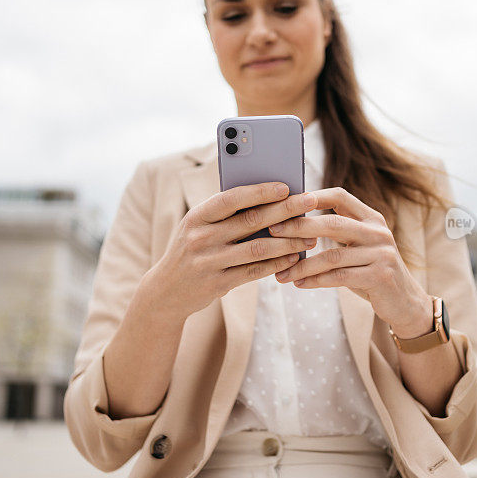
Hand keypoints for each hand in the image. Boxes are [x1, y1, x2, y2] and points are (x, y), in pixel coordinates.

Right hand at [135, 182, 318, 320]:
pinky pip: (254, 271)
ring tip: (311, 236)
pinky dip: (277, 263)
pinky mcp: (218, 283)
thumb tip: (268, 199)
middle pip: (251, 220)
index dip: (259, 192)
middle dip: (285, 209)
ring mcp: (209, 262)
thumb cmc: (191, 251)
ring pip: (258, 248)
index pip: (231, 198)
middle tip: (310, 202)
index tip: (286, 186)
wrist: (165, 291)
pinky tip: (294, 257)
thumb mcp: (197, 228)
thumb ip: (224, 215)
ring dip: (288, 241)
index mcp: (196, 216)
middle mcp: (201, 237)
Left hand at [269, 187, 431, 337]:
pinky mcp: (380, 276)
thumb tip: (292, 222)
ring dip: (303, 265)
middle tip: (272, 232)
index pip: (339, 196)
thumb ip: (337, 230)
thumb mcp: (359, 244)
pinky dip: (316, 280)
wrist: (404, 300)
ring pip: (332, 256)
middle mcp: (378, 231)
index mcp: (371, 217)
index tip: (285, 202)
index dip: (312, 196)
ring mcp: (381, 254)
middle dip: (299, 227)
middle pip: (332, 223)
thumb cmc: (370, 269)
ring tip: (281, 273)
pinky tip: (300, 284)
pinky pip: (340, 277)